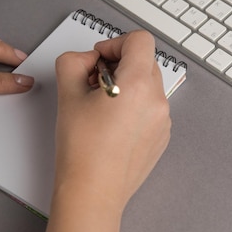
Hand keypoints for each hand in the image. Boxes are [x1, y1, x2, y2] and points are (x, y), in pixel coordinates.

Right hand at [45, 30, 169, 231]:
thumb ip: (73, 62)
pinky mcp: (162, 136)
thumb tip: (87, 58)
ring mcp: (163, 119)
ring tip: (102, 106)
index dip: (116, 43)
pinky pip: (152, 106)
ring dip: (127, 84)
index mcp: (138, 84)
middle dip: (119, 64)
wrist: (93, 192)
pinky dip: (135, 105)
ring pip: (148, 84)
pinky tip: (113, 124)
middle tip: (95, 82)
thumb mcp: (67, 93)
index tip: (100, 59)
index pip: (140, 40)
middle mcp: (158, 100)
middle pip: (145, 60)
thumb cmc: (82, 150)